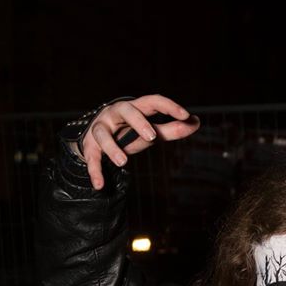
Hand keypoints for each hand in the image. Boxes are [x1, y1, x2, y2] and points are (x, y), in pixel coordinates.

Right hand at [77, 95, 199, 189]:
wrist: (96, 140)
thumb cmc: (129, 133)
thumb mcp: (150, 132)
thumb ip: (172, 129)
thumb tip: (196, 122)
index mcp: (135, 108)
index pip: (152, 101)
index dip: (168, 106)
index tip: (185, 114)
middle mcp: (116, 113)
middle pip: (126, 110)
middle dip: (138, 122)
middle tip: (152, 138)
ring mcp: (101, 128)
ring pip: (103, 134)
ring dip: (112, 148)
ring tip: (123, 162)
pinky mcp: (90, 146)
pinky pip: (92, 158)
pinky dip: (95, 171)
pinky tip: (100, 185)